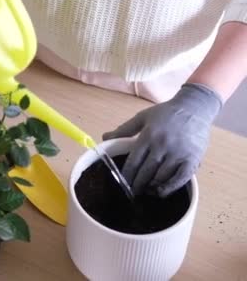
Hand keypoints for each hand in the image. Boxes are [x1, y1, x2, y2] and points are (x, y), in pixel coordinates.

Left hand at [103, 83, 222, 196]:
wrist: (195, 107)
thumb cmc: (166, 113)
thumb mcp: (142, 117)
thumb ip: (124, 129)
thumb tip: (104, 138)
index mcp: (148, 136)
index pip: (133, 161)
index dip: (126, 176)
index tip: (121, 184)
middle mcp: (163, 146)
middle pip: (146, 172)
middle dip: (137, 185)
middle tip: (131, 192)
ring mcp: (178, 154)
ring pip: (161, 177)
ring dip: (151, 187)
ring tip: (144, 191)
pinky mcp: (192, 160)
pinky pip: (179, 179)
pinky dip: (169, 188)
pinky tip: (160, 191)